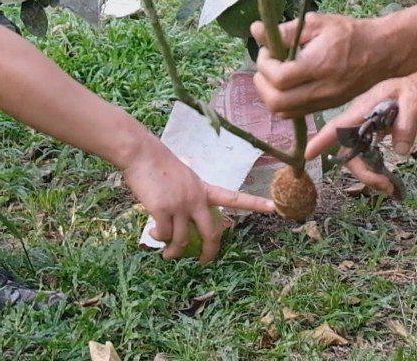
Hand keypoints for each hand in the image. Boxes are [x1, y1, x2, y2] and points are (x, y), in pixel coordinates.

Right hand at [121, 141, 274, 263]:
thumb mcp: (183, 177)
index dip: (255, 204)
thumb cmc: (157, 163)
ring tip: (167, 254)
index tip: (275, 208)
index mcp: (204, 189)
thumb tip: (181, 219)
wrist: (141, 153)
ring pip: (182, 241)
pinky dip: (158, 238)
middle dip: (210, 253)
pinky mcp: (163, 209)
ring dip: (173, 252)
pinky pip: (164, 235)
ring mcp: (181, 205)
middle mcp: (196, 199)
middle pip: (211, 234)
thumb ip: (189, 196)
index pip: (234, 198)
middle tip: (203, 262)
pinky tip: (152, 233)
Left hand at [250, 13, 402, 116]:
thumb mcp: (317, 24)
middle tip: (266, 64)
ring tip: (274, 74)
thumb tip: (256, 31)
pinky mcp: (327, 107)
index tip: (267, 50)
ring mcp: (325, 102)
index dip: (264, 64)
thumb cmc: (350, 33)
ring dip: (270, 95)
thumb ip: (285, 31)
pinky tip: (286, 83)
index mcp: (318, 66)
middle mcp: (321, 90)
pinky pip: (297, 113)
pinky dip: (283, 101)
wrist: (382, 52)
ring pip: (284, 112)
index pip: (279, 77)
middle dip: (262, 83)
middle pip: (277, 102)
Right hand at [300, 72, 416, 196]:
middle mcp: (359, 120)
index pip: (337, 126)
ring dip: (368, 174)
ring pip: (356, 156)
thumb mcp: (413, 101)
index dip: (321, 140)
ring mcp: (365, 128)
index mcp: (362, 110)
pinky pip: (366, 154)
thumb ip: (406, 124)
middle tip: (386, 186)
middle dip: (362, 173)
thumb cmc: (413, 84)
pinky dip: (373, 169)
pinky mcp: (374, 133)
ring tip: (388, 186)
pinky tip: (386, 178)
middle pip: (348, 151)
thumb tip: (400, 151)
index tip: (307, 154)